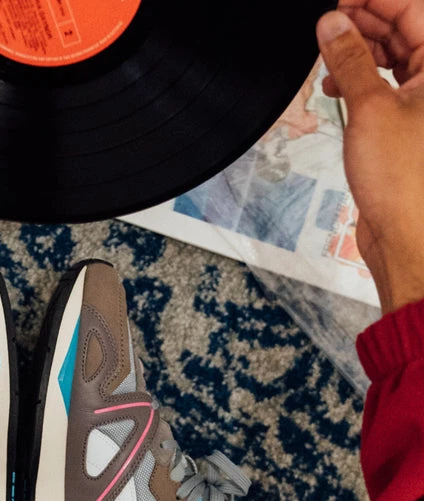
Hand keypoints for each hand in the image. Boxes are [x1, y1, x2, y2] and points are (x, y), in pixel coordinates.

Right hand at [317, 4, 423, 311]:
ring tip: (328, 54)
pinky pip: (388, 86)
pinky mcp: (412, 126)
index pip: (413, 8)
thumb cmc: (407, 183)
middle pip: (406, 29)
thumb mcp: (370, 107)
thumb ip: (349, 59)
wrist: (409, 238)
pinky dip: (362, 82)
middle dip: (365, 22)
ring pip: (395, 57)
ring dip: (360, 53)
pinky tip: (337, 85)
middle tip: (329, 21)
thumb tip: (333, 24)